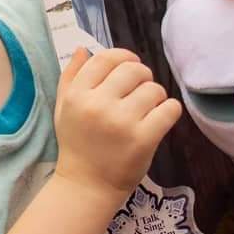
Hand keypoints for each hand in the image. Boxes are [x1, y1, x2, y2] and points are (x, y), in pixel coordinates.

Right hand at [53, 47, 181, 196]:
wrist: (86, 185)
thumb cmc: (76, 144)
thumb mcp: (64, 108)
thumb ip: (70, 76)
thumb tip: (83, 49)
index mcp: (77, 94)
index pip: (106, 58)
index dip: (123, 56)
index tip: (130, 65)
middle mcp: (98, 104)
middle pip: (133, 70)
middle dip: (142, 76)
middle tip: (140, 90)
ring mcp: (122, 122)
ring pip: (154, 89)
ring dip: (155, 96)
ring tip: (147, 109)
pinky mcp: (144, 138)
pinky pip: (170, 109)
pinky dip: (169, 110)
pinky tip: (160, 118)